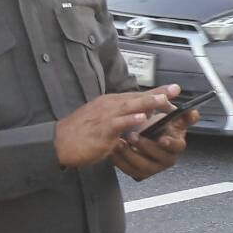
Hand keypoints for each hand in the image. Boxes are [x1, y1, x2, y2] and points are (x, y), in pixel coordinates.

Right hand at [56, 86, 176, 167]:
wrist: (58, 142)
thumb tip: (139, 116)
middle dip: (157, 94)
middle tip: (174, 90)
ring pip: (128, 107)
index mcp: (110, 103)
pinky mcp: (100, 131)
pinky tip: (141, 118)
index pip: (136, 96)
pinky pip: (117, 124)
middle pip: (136, 97)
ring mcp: (104, 118)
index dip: (155, 93)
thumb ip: (120, 117)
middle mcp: (108, 106)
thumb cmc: (80, 132)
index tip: (172, 89)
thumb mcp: (103, 120)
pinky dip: (129, 120)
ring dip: (146, 103)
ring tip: (163, 100)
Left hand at [111, 109, 195, 180]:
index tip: (162, 138)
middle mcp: (166, 159)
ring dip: (130, 155)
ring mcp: (153, 167)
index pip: (177, 147)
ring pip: (142, 166)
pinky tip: (113, 150)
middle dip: (145, 147)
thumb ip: (183, 116)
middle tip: (132, 136)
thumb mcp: (171, 119)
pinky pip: (129, 170)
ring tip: (119, 142)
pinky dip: (120, 161)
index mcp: (176, 145)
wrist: (144, 135)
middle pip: (159, 157)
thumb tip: (193, 112)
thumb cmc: (159, 127)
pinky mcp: (140, 173)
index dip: (170, 143)